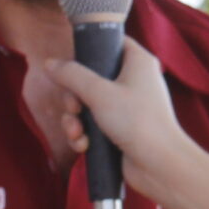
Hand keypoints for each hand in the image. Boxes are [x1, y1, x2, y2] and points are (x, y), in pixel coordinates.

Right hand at [44, 40, 195, 201]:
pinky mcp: (121, 129)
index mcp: (138, 62)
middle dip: (74, 97)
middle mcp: (135, 81)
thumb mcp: (99, 93)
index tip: (73, 66)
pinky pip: (95, 125)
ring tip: (76, 132)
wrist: (159, 165)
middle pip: (91, 77)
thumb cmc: (137, 122)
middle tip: (74, 108)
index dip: (90, 51)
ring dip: (75, 120)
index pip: (111, 42)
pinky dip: (85, 134)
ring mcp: (128, 106)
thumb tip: (50, 63)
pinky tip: (83, 145)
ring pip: (89, 104)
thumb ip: (71, 75)